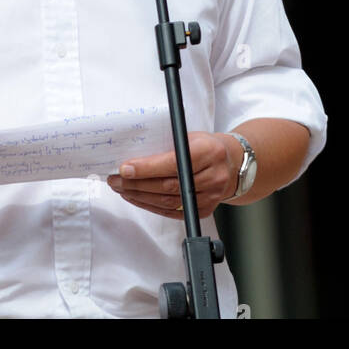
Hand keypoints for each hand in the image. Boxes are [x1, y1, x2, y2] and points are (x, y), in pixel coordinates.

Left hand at [106, 131, 240, 219]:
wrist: (232, 164)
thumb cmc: (206, 146)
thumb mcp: (190, 136)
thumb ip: (168, 146)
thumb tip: (135, 156)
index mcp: (208, 152)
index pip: (172, 164)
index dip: (146, 168)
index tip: (125, 168)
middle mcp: (212, 177)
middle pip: (167, 186)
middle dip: (136, 184)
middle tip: (116, 179)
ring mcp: (210, 197)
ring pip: (167, 202)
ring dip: (139, 196)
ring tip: (121, 188)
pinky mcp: (204, 210)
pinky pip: (172, 212)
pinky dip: (151, 206)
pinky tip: (136, 198)